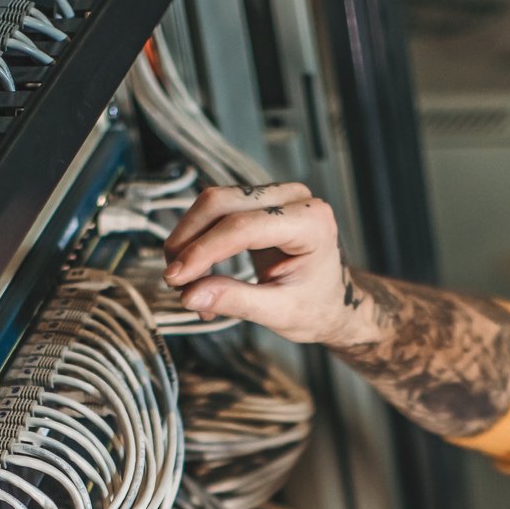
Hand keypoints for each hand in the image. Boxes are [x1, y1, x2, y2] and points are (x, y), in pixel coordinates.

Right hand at [162, 184, 362, 345]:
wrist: (334, 302)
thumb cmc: (316, 308)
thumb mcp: (280, 313)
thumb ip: (236, 301)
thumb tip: (189, 296)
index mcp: (311, 222)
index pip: (243, 226)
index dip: (203, 251)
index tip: (176, 279)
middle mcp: (294, 198)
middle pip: (221, 203)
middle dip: (188, 241)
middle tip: (174, 282)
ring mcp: (276, 195)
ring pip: (212, 203)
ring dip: (188, 241)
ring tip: (188, 286)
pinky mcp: (259, 202)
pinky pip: (216, 211)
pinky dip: (198, 241)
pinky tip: (198, 275)